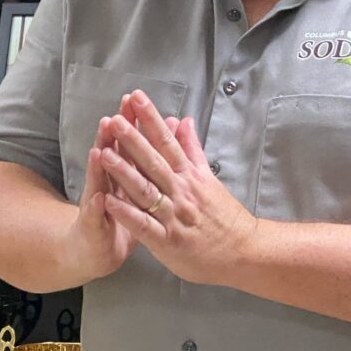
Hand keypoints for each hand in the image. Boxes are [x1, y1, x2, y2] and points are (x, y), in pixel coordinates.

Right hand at [57, 95, 179, 284]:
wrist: (94, 249)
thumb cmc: (122, 213)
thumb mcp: (139, 183)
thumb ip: (150, 154)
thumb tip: (170, 124)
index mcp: (123, 172)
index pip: (127, 142)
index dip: (131, 122)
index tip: (135, 99)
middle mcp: (106, 183)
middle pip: (109, 155)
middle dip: (112, 137)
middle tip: (113, 117)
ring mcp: (96, 204)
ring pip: (98, 183)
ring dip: (98, 167)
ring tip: (99, 150)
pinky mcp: (92, 226)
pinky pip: (95, 217)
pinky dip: (97, 207)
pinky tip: (98, 198)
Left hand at [99, 90, 255, 284]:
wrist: (245, 251)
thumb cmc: (226, 216)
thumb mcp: (210, 178)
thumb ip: (193, 150)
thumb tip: (184, 121)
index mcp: (189, 175)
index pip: (167, 142)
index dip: (151, 120)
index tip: (137, 98)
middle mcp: (181, 191)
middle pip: (154, 162)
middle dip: (133, 139)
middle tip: (115, 118)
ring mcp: (174, 216)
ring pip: (146, 191)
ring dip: (125, 172)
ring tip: (105, 153)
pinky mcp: (168, 241)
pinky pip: (144, 226)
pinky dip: (126, 213)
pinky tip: (109, 201)